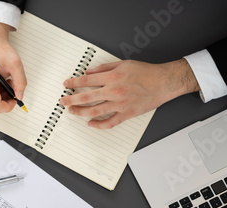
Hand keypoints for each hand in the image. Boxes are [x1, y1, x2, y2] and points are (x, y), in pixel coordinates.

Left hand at [59, 59, 199, 128]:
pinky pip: (109, 122)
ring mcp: (120, 104)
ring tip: (72, 111)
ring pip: (94, 111)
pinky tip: (90, 124)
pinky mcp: (126, 114)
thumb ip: (104, 68)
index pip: (86, 81)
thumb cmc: (146, 72)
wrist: (163, 82)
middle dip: (71, 99)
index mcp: (112, 77)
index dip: (73, 83)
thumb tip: (89, 72)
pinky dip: (98, 125)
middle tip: (63, 101)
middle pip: (86, 97)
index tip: (66, 85)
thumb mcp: (123, 64)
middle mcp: (114, 91)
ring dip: (80, 112)